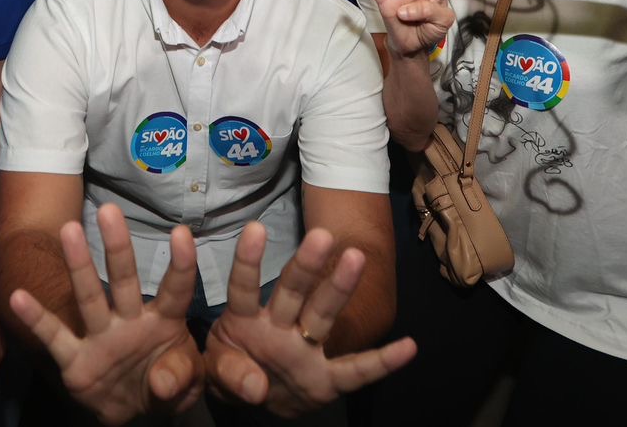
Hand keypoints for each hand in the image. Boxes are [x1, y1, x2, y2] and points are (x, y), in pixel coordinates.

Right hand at [6, 205, 203, 424]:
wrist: (130, 411)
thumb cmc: (165, 381)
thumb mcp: (186, 384)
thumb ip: (180, 376)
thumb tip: (162, 382)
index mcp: (163, 322)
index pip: (174, 291)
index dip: (181, 265)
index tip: (180, 232)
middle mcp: (130, 321)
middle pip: (125, 280)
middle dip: (118, 246)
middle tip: (109, 209)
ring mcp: (100, 338)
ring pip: (89, 297)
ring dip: (80, 265)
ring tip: (69, 229)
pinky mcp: (75, 360)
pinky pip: (55, 337)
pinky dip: (36, 319)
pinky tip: (18, 297)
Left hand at [203, 223, 414, 416]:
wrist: (254, 398)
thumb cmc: (232, 368)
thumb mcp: (218, 370)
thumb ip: (229, 374)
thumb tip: (256, 387)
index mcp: (246, 320)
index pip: (244, 287)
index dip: (248, 260)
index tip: (255, 228)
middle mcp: (280, 326)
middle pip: (293, 291)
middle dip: (306, 265)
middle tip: (321, 235)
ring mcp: (305, 350)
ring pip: (323, 315)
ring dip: (338, 289)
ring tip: (357, 257)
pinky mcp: (326, 379)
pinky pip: (356, 371)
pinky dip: (382, 362)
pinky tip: (408, 347)